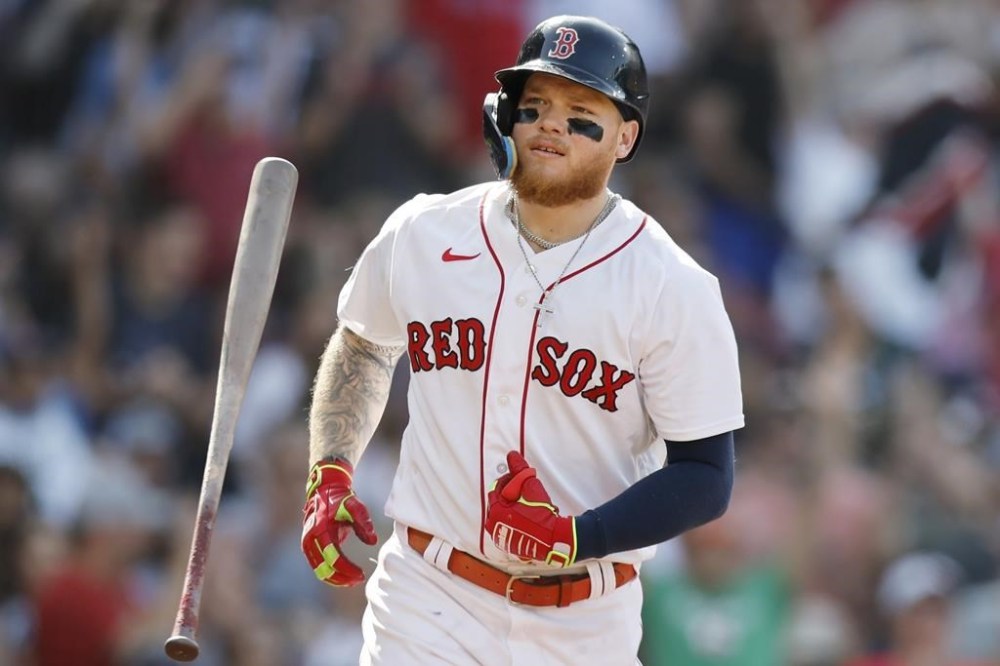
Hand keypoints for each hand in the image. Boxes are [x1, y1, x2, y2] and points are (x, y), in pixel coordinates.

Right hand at [301, 458, 377, 586]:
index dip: (347, 569)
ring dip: (335, 579)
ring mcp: (307, 544)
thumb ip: (364, 523)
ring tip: (353, 581)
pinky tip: (344, 577)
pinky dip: (330, 573)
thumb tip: (372, 542)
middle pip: (324, 568)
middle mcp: (310, 539)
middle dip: (342, 578)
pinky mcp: (310, 547)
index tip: (362, 574)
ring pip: (319, 570)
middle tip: (359, 580)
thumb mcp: (355, 506)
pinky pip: (318, 566)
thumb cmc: (342, 499)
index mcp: (320, 530)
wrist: (325, 490)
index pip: (333, 558)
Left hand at [485, 451, 576, 566]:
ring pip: (504, 515)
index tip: (520, 480)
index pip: (496, 489)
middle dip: (511, 494)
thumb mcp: (531, 487)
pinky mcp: (510, 545)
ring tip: (529, 504)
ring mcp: (502, 538)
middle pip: (499, 502)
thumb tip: (512, 455)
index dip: (509, 481)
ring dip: (514, 507)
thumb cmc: (541, 515)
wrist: (555, 539)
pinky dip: (516, 520)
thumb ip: (519, 470)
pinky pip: (509, 527)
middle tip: (525, 492)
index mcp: (495, 512)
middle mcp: (494, 527)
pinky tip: (529, 517)